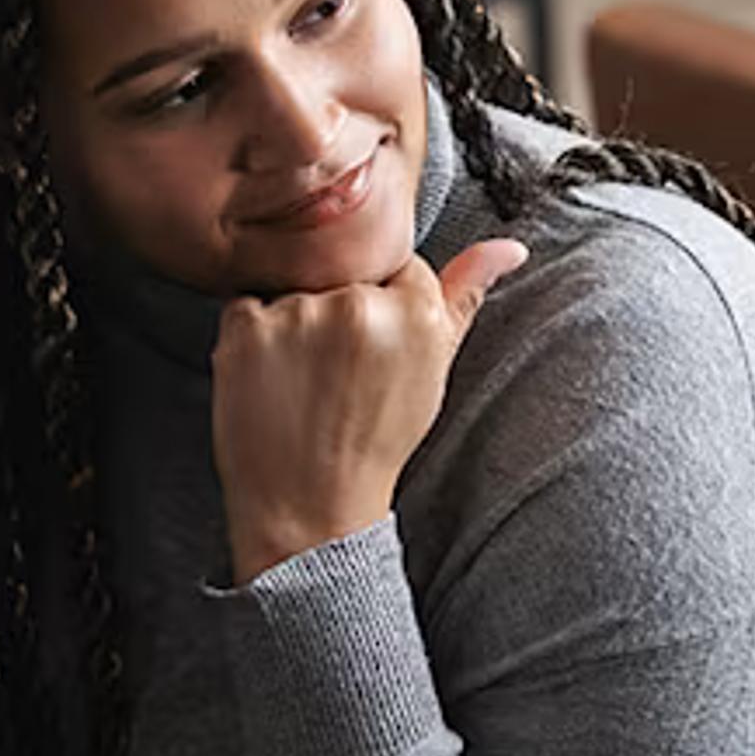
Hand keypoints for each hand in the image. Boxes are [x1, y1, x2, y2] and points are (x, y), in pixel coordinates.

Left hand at [210, 239, 527, 584]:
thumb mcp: (434, 369)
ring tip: (303, 381)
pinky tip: (270, 380)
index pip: (395, 264)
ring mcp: (299, 315)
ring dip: (292, 322)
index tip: (370, 351)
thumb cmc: (375, 440)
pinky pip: (245, 306)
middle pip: (343, 271)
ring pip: (293, 286)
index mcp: (417, 312)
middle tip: (335, 374)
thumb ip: (466, 296)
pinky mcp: (247, 328)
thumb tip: (509, 247)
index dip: (380, 307)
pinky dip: (252, 337)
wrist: (311, 507)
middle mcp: (360, 306)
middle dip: (336, 311)